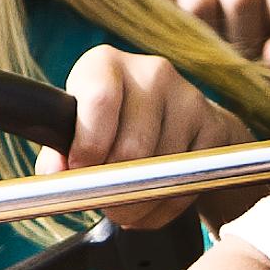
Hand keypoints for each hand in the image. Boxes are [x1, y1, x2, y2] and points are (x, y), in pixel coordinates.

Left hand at [65, 46, 248, 228]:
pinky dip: (166, 205)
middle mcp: (151, 72)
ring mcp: (188, 97)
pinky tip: (154, 198)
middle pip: (131, 147)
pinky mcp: (215, 126)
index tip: (81, 173)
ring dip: (139, 201)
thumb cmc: (115, 125)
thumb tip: (54, 175)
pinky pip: (187, 181)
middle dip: (114, 187)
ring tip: (128, 203)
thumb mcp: (79, 128)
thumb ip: (59, 152)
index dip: (89, 147)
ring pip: (160, 170)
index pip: (99, 101)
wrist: (178, 120)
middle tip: (105, 201)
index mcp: (105, 64)